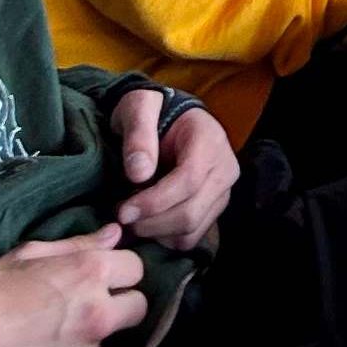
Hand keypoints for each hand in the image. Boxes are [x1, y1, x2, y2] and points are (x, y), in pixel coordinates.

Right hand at [0, 228, 146, 346]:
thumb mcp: (28, 254)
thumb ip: (79, 245)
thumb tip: (114, 236)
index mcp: (91, 275)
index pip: (136, 268)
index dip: (117, 270)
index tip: (98, 275)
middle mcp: (99, 315)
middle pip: (138, 307)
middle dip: (120, 303)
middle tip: (85, 305)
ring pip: (106, 341)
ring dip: (88, 336)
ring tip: (46, 334)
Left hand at [109, 90, 236, 250]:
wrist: (169, 117)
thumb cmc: (153, 111)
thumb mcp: (139, 108)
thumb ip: (138, 135)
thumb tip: (139, 174)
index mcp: (210, 140)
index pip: (188, 181)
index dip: (154, 201)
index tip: (122, 211)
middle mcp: (225, 169)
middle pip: (190, 212)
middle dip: (151, 223)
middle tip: (122, 218)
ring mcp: (223, 192)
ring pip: (191, 230)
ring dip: (156, 233)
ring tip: (132, 218)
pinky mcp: (214, 209)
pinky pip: (191, 238)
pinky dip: (165, 238)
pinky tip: (147, 222)